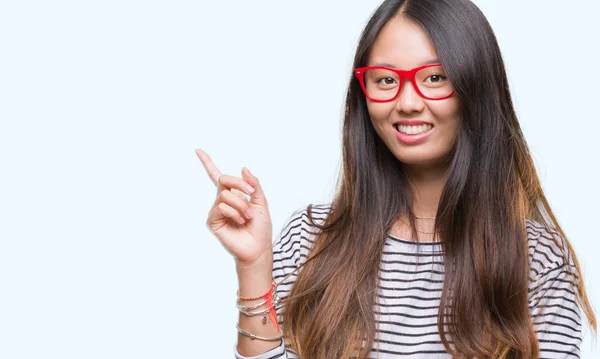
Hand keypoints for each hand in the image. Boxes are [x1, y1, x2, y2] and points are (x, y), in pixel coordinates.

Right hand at [196, 149, 272, 266]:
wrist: (258, 247)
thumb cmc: (260, 227)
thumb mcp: (261, 202)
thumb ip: (254, 184)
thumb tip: (243, 168)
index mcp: (233, 194)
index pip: (217, 176)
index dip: (207, 162)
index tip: (198, 150)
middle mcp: (222, 201)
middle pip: (224, 179)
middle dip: (239, 184)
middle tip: (251, 192)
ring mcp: (216, 211)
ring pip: (225, 195)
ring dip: (241, 204)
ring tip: (247, 217)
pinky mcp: (212, 221)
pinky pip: (222, 207)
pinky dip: (235, 213)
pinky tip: (240, 222)